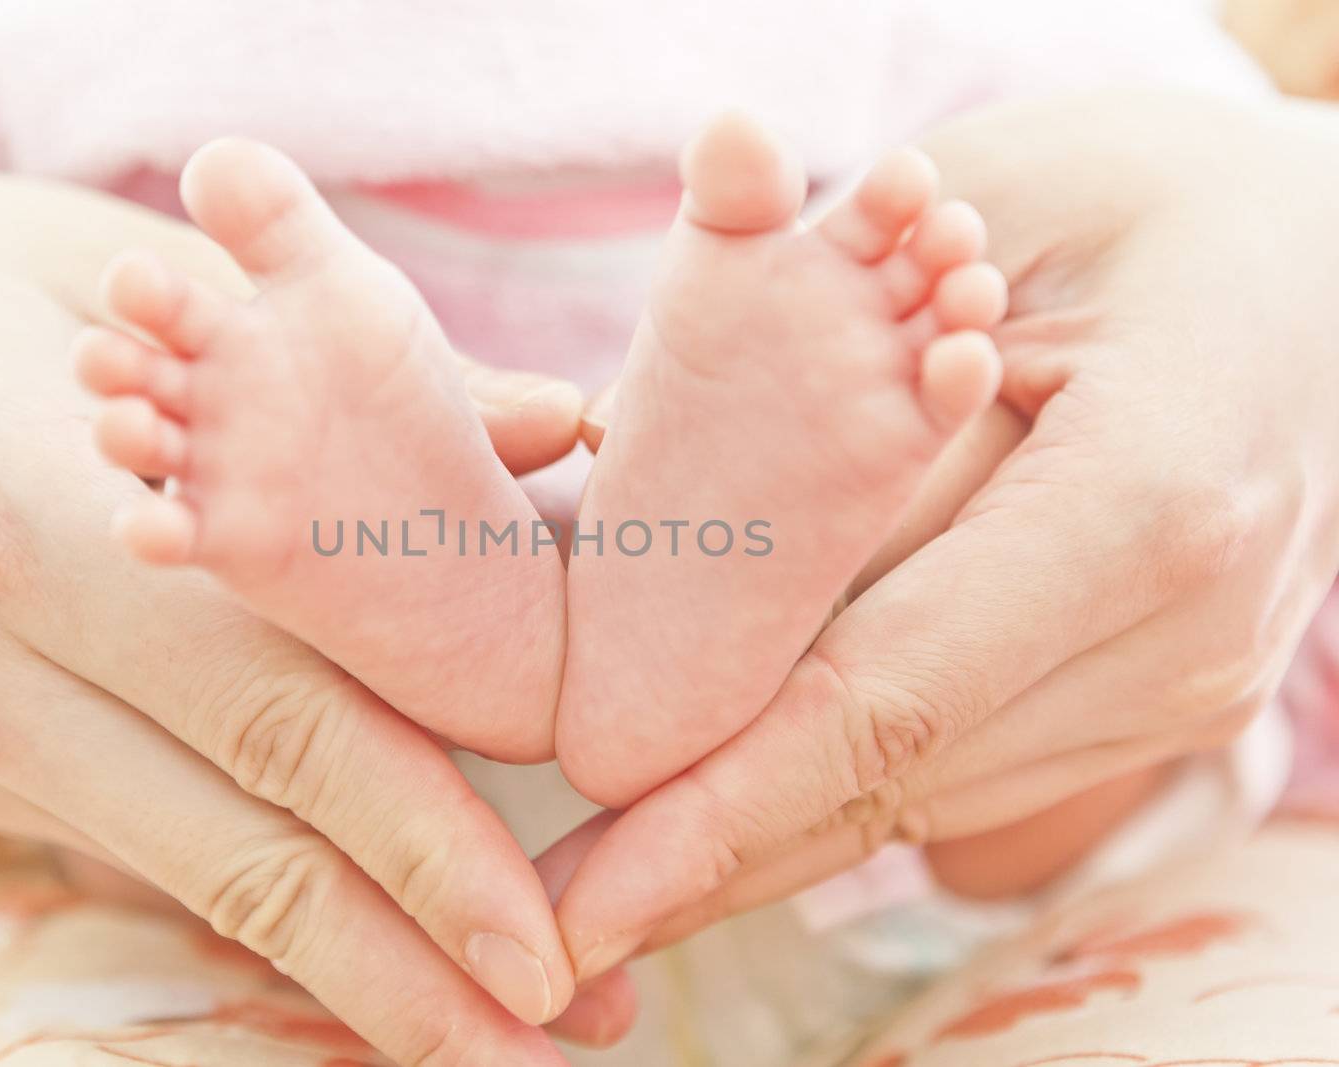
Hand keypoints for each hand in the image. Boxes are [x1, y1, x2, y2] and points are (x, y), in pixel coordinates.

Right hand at [0, 174, 591, 1062]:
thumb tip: (555, 432)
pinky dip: (269, 904)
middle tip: (560, 1035)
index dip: (420, 845)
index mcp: (34, 517)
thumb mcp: (166, 297)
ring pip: (193, 879)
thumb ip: (356, 388)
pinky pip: (146, 848)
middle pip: (241, 845)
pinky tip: (371, 944)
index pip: (276, 714)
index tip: (545, 947)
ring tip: (493, 1029)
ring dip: (354, 975)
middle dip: (408, 965)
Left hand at [549, 89, 1338, 977]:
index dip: (725, 811)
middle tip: (554, 931)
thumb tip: (657, 538)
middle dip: (709, 858)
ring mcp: (1178, 689)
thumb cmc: (1145, 200)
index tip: (592, 898)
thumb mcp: (980, 223)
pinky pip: (963, 765)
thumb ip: (843, 389)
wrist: (1322, 264)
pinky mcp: (1153, 701)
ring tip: (608, 887)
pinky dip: (835, 792)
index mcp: (1142, 505)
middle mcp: (1176, 638)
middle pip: (890, 781)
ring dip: (760, 843)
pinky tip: (728, 819)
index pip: (886, 699)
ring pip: (921, 798)